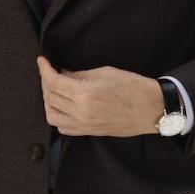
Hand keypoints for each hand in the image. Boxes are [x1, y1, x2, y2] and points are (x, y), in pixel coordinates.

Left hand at [37, 56, 163, 137]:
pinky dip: (58, 116)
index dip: (44, 70)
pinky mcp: (90, 132)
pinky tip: (63, 104)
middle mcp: (82, 113)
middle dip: (46, 82)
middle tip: (50, 71)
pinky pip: (64, 127)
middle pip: (50, 98)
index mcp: (85, 95)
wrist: (152, 109)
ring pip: (52, 116)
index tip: (42, 61)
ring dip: (48, 101)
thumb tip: (62, 73)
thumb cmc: (133, 87)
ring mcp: (85, 126)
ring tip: (55, 88)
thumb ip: (78, 75)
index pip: (53, 83)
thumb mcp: (104, 73)